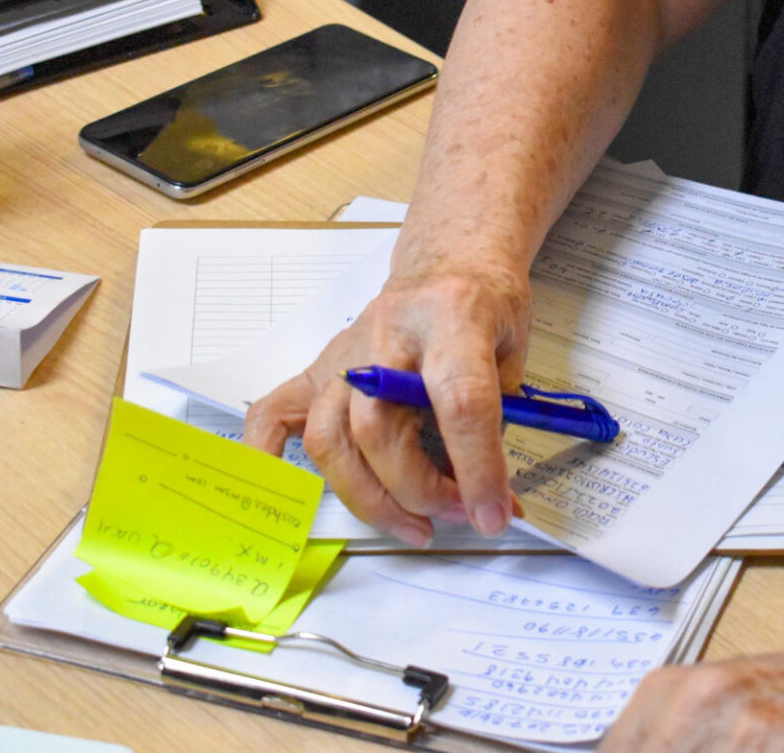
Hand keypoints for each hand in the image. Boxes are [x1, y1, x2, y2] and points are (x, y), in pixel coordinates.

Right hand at [244, 265, 530, 545]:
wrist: (449, 260)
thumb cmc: (484, 302)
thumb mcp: (514, 352)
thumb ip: (502, 422)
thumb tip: (495, 502)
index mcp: (452, 318)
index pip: (459, 401)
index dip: (477, 468)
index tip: (492, 513)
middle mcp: (389, 334)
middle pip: (380, 427)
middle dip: (418, 490)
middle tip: (456, 513)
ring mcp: (346, 351)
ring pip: (332, 436)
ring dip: (371, 496)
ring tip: (413, 522)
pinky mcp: (320, 367)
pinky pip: (275, 415)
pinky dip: (269, 459)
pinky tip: (288, 495)